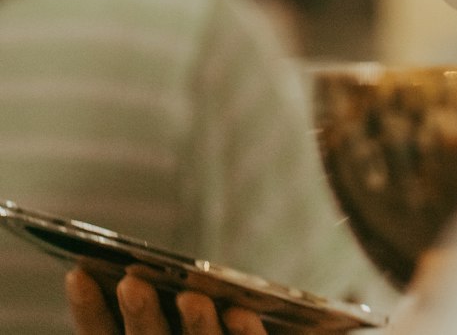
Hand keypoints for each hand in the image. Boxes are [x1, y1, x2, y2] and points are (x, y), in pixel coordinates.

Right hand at [65, 270, 264, 334]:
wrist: (247, 328)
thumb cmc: (201, 316)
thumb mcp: (170, 309)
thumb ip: (150, 294)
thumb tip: (135, 261)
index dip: (90, 311)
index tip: (76, 273)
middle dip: (140, 317)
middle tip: (131, 282)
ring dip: (194, 327)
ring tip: (192, 298)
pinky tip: (241, 311)